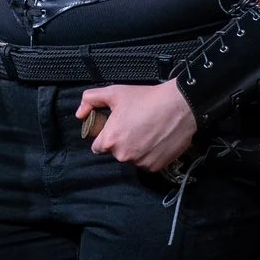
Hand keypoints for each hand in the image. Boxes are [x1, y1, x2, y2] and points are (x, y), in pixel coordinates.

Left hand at [75, 81, 197, 172]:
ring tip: (148, 131)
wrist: (180, 106)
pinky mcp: (156, 167)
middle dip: (122, 141)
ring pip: (132, 158)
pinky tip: (156, 139)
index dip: (106, 135)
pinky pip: (147, 162)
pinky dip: (150, 154)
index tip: (117, 126)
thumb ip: (90, 100)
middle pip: (116, 152)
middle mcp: (123, 155)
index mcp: (110, 140)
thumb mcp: (114, 93)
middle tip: (134, 125)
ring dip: (136, 148)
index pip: (98, 146)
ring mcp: (140, 163)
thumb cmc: (146, 98)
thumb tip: (80, 114)